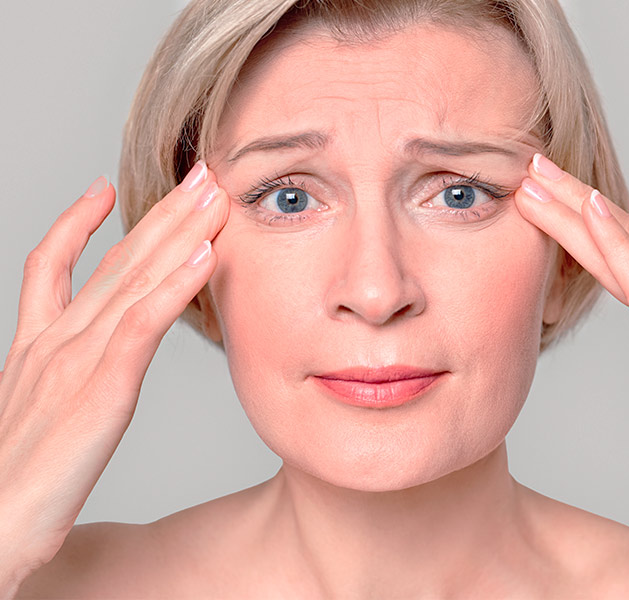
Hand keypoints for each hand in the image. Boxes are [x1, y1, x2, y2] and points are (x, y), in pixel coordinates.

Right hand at [0, 163, 227, 584]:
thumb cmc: (16, 483)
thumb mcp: (36, 413)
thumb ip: (61, 379)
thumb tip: (88, 369)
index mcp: (36, 345)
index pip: (52, 265)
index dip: (77, 223)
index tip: (104, 188)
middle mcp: (56, 339)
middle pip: (115, 259)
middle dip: (161, 213)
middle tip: (198, 174)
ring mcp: (76, 358)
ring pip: (135, 278)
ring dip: (179, 231)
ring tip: (212, 192)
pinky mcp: (102, 387)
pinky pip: (144, 323)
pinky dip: (175, 285)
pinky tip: (204, 255)